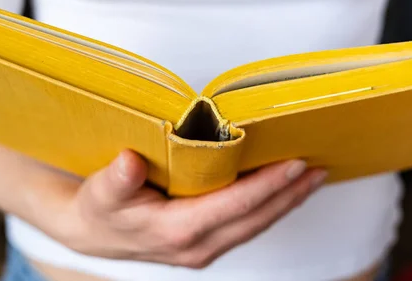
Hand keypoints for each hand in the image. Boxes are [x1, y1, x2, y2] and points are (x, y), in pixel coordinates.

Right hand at [51, 150, 325, 268]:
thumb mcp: (100, 193)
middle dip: (290, 195)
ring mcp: (204, 248)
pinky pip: (246, 225)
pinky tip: (282, 192)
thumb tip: (128, 163)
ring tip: (312, 179)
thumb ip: (115, 181)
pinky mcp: (206, 243)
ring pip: (256, 225)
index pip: (233, 206)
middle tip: (319, 168)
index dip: (267, 185)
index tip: (295, 164)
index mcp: (177, 230)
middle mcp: (197, 245)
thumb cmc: (100, 208)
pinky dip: (269, 207)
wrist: (93, 234)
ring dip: (286, 202)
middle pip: (256, 219)